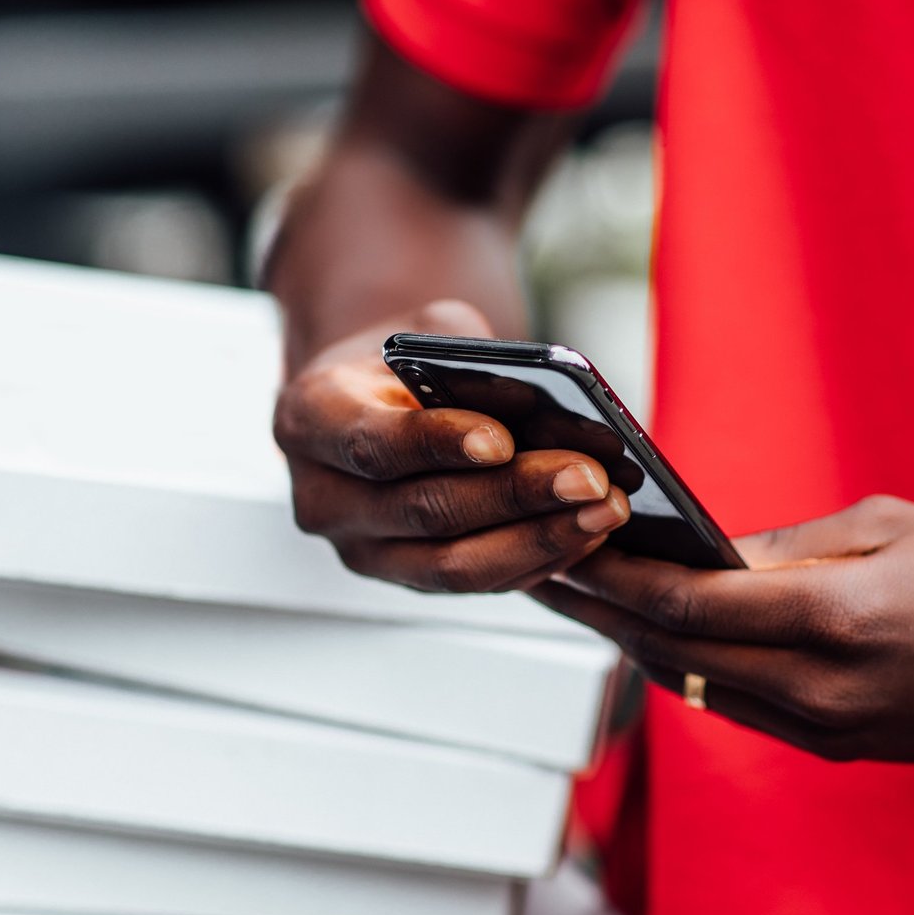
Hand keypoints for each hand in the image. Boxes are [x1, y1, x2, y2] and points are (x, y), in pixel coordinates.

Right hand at [273, 300, 630, 592]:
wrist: (375, 401)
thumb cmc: (401, 362)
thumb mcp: (425, 331)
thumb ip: (467, 358)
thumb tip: (546, 402)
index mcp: (309, 420)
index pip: (371, 443)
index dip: (435, 444)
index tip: (501, 440)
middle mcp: (323, 499)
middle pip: (423, 511)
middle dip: (513, 497)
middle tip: (587, 477)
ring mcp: (363, 551)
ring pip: (453, 566)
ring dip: (538, 541)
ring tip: (604, 509)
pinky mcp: (408, 578)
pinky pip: (478, 582)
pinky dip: (539, 561)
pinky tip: (589, 532)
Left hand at [529, 496, 913, 760]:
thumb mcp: (889, 525)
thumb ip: (788, 544)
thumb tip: (706, 553)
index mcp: (839, 621)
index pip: (693, 607)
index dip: (618, 579)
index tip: (567, 549)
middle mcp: (826, 691)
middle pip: (678, 655)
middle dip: (605, 614)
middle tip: (548, 574)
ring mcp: (833, 732)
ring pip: (700, 689)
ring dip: (640, 647)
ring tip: (589, 604)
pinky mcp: (843, 751)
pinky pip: (743, 710)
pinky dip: (693, 672)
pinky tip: (664, 640)